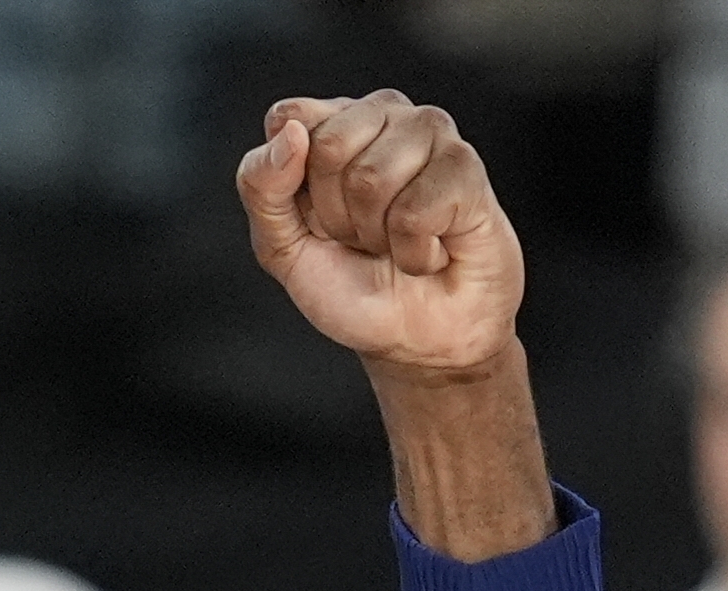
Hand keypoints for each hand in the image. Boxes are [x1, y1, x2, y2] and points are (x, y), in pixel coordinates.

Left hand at [238, 93, 522, 379]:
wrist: (415, 339)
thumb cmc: (352, 287)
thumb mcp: (282, 248)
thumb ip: (262, 189)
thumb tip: (290, 131)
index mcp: (330, 123)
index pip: (289, 118)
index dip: (293, 187)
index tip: (316, 221)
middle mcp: (382, 114)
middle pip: (330, 148)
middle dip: (337, 214)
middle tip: (362, 237)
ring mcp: (429, 132)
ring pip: (374, 178)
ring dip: (378, 234)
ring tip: (397, 242)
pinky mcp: (465, 165)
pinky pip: (416, 211)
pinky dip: (415, 252)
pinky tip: (431, 250)